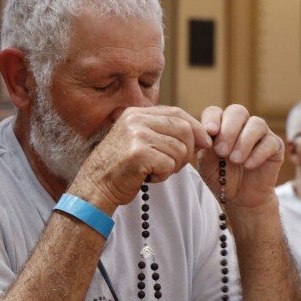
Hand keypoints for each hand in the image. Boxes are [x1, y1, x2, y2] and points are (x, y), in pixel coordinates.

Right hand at [69, 106, 212, 213]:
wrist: (95, 187)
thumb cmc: (121, 168)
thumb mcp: (139, 141)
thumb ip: (163, 132)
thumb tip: (202, 135)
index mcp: (137, 113)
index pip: (177, 113)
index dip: (196, 128)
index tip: (206, 143)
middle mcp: (136, 119)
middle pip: (183, 130)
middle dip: (187, 151)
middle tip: (174, 166)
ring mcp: (136, 135)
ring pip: (179, 149)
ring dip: (173, 167)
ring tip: (154, 172)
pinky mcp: (138, 153)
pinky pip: (169, 164)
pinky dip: (163, 176)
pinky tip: (148, 178)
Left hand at [198, 104, 283, 208]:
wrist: (241, 197)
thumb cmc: (222, 178)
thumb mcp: (207, 167)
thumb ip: (205, 152)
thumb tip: (208, 137)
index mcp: (221, 125)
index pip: (215, 112)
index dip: (212, 119)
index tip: (210, 132)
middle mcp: (241, 124)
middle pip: (237, 112)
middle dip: (228, 130)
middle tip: (222, 151)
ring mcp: (260, 133)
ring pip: (256, 124)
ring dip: (244, 141)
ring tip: (235, 160)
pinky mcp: (275, 145)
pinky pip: (269, 142)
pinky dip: (258, 153)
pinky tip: (249, 165)